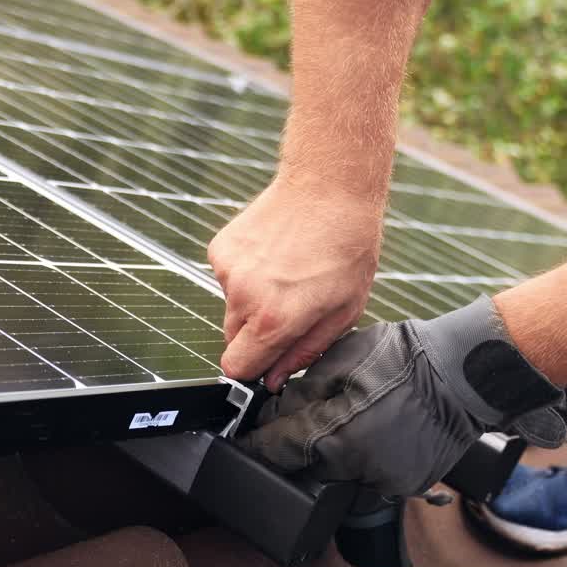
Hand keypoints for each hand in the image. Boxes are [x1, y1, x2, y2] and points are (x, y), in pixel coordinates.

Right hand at [207, 176, 381, 390]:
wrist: (329, 187)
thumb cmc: (347, 248)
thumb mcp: (343, 311)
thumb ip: (304, 351)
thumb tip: (273, 378)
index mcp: (275, 320)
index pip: (237, 368)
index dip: (252, 370)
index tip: (266, 363)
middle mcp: (243, 298)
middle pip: (232, 340)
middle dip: (256, 335)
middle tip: (289, 309)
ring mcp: (227, 271)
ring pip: (230, 308)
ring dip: (251, 303)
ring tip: (285, 275)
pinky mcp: (219, 249)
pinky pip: (226, 279)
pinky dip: (244, 275)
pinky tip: (272, 255)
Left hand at [240, 297, 565, 496]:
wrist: (465, 375)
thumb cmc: (403, 359)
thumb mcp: (337, 362)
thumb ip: (298, 393)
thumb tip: (271, 413)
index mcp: (330, 438)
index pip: (274, 451)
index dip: (255, 443)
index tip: (243, 442)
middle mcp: (354, 469)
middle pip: (306, 464)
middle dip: (300, 444)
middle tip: (313, 414)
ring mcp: (382, 482)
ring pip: (338, 472)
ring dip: (334, 452)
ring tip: (354, 417)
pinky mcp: (405, 485)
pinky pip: (371, 475)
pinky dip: (366, 458)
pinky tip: (378, 430)